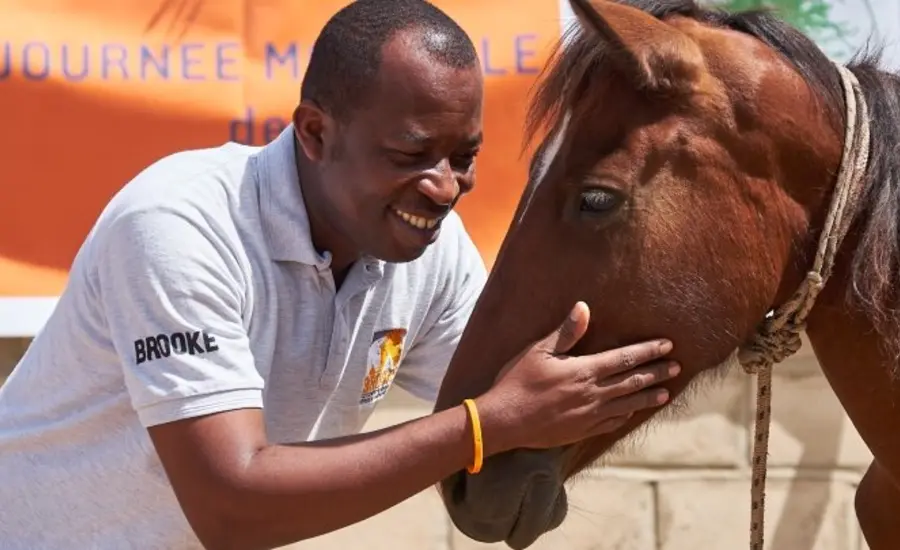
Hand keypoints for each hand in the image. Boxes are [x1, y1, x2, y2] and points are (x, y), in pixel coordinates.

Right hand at [476, 301, 678, 451]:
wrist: (503, 421)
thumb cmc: (517, 382)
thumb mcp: (538, 351)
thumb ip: (565, 332)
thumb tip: (583, 308)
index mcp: (584, 371)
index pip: (625, 358)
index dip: (648, 351)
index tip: (668, 345)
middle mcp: (592, 394)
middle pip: (632, 381)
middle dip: (656, 372)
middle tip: (677, 367)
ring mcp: (588, 415)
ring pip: (627, 404)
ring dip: (648, 396)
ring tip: (665, 393)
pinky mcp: (580, 431)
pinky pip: (610, 423)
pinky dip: (625, 415)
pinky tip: (631, 412)